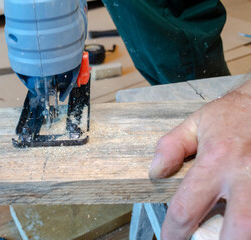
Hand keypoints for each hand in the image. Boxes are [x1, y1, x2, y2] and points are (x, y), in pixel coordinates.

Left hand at [149, 79, 250, 239]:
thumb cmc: (232, 115)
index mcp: (215, 161)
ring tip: (225, 235)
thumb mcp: (195, 124)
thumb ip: (171, 146)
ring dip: (242, 236)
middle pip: (238, 228)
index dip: (174, 232)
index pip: (186, 207)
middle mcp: (243, 175)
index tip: (170, 239)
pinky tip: (242, 224)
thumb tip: (154, 172)